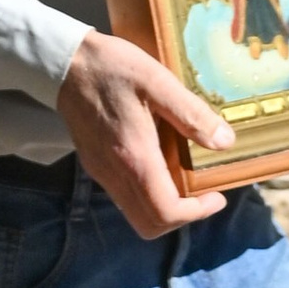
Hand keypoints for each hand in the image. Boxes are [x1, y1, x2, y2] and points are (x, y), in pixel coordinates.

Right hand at [61, 29, 233, 237]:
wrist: (63, 62)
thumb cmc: (111, 67)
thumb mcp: (156, 80)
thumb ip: (191, 113)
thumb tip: (225, 141)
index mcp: (133, 156)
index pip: (165, 212)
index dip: (197, 213)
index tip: (216, 195)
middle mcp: (113, 172)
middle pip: (149, 225)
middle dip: (181, 217)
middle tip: (202, 194)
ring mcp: (100, 171)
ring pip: (135, 214)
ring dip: (164, 208)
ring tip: (184, 179)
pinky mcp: (94, 164)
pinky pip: (124, 196)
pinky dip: (147, 195)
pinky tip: (158, 163)